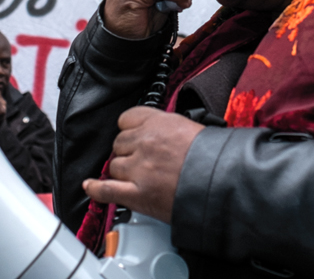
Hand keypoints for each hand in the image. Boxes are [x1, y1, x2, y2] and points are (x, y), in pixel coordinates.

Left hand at [83, 107, 204, 223]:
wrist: (222, 181)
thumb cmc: (213, 157)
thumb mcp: (190, 128)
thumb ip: (168, 129)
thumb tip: (158, 135)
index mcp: (158, 122)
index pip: (128, 118)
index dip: (130, 129)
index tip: (134, 135)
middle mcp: (144, 142)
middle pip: (119, 143)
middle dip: (127, 151)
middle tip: (141, 159)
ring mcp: (139, 168)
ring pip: (114, 165)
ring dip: (121, 170)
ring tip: (136, 177)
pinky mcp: (137, 194)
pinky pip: (107, 189)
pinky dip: (96, 189)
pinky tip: (90, 187)